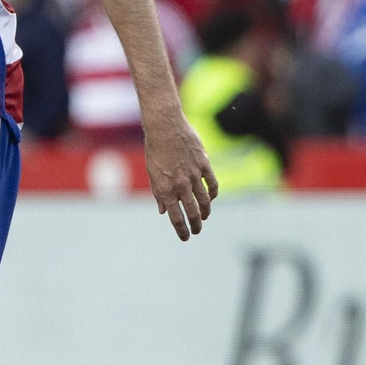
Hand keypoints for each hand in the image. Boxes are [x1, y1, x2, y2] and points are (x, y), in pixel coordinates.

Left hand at [143, 109, 217, 240]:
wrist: (164, 126)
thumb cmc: (155, 149)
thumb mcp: (152, 172)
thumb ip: (158, 193)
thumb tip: (162, 211)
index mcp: (165, 189)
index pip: (175, 217)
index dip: (181, 230)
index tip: (185, 238)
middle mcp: (180, 185)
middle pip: (191, 212)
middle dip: (195, 225)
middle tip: (197, 231)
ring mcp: (193, 175)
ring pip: (204, 201)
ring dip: (205, 212)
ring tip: (204, 218)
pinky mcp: (204, 164)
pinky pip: (212, 184)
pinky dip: (213, 194)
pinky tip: (211, 198)